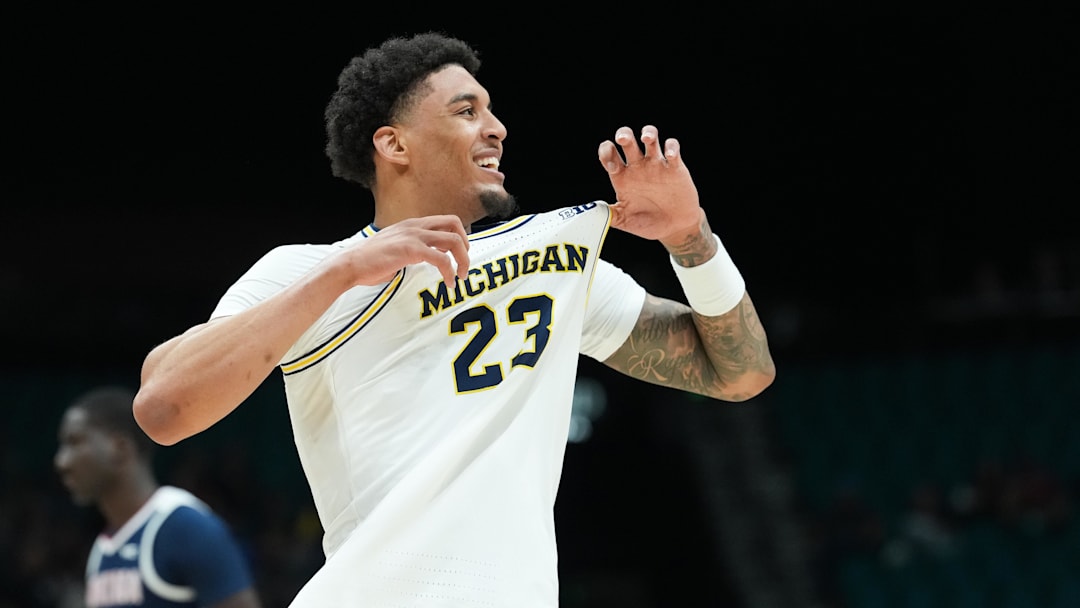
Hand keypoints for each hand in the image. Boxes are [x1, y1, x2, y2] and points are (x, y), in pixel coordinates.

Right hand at [341, 215, 470, 286]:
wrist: (350, 264)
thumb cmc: (370, 261)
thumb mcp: (396, 249)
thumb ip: (413, 250)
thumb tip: (427, 259)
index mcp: (412, 224)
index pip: (446, 220)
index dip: (459, 237)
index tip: (459, 256)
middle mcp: (415, 226)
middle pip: (454, 223)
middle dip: (465, 244)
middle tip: (464, 264)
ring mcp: (413, 236)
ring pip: (453, 240)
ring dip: (463, 260)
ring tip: (460, 277)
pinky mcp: (410, 250)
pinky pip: (442, 259)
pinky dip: (450, 272)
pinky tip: (448, 283)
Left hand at [598, 125, 703, 243]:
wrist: (674, 228)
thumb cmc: (648, 223)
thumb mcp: (625, 221)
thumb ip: (609, 215)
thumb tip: (591, 213)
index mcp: (623, 177)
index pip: (609, 155)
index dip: (606, 153)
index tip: (611, 166)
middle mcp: (637, 167)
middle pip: (627, 141)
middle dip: (624, 135)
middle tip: (622, 139)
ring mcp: (656, 165)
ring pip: (651, 138)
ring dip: (649, 133)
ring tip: (646, 138)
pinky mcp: (675, 168)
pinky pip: (673, 149)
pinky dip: (672, 148)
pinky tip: (669, 156)